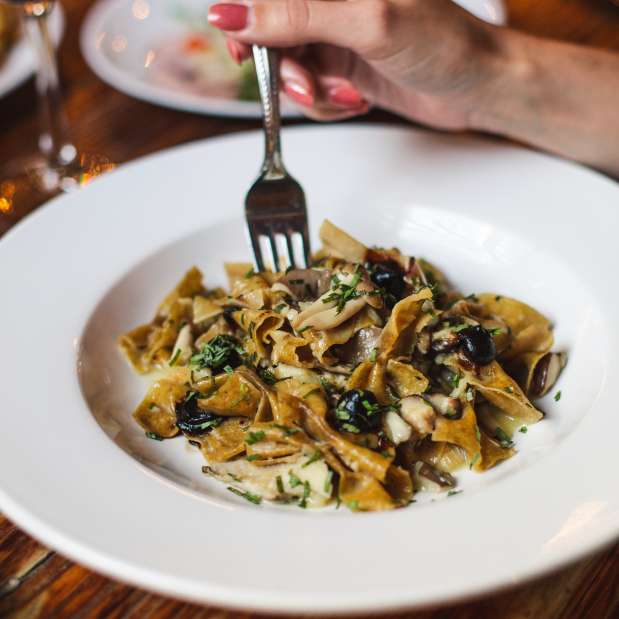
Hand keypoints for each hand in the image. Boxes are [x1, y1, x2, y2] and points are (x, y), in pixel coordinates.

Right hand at [207, 0, 506, 127]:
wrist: (478, 88)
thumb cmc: (442, 43)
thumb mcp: (365, 23)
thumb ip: (295, 15)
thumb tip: (230, 12)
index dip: (245, 20)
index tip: (244, 51)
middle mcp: (330, 5)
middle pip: (271, 33)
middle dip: (285, 69)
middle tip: (307, 86)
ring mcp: (336, 36)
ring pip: (290, 69)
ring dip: (311, 93)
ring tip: (344, 96)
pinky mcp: (343, 68)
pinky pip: (311, 92)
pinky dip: (328, 105)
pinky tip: (357, 101)